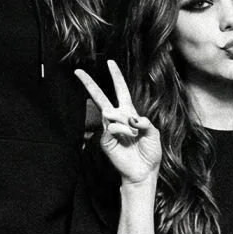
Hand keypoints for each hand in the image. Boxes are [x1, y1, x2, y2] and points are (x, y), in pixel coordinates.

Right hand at [75, 59, 161, 185]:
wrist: (144, 171)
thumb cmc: (149, 152)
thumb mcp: (154, 133)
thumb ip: (145, 122)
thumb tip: (131, 119)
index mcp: (129, 113)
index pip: (121, 91)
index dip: (116, 77)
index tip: (110, 62)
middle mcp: (117, 119)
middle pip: (101, 97)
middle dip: (90, 84)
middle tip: (78, 72)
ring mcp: (110, 129)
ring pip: (110, 113)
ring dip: (125, 123)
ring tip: (134, 135)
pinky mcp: (105, 139)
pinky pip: (111, 127)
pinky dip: (123, 131)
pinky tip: (129, 138)